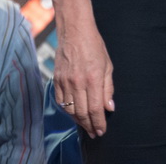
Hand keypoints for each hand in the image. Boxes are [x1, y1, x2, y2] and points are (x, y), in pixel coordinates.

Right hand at [53, 21, 113, 136]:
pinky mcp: (56, 80)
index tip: (101, 131)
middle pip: (81, 112)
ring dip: (78, 120)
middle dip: (89, 125)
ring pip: (70, 109)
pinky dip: (67, 110)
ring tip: (85, 125)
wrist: (75, 32)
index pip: (95, 108)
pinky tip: (73, 113)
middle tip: (94, 132)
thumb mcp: (108, 65)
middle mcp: (77, 82)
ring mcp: (65, 82)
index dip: (98, 122)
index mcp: (93, 78)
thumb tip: (109, 107)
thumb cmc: (94, 46)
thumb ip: (108, 88)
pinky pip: (60, 101)